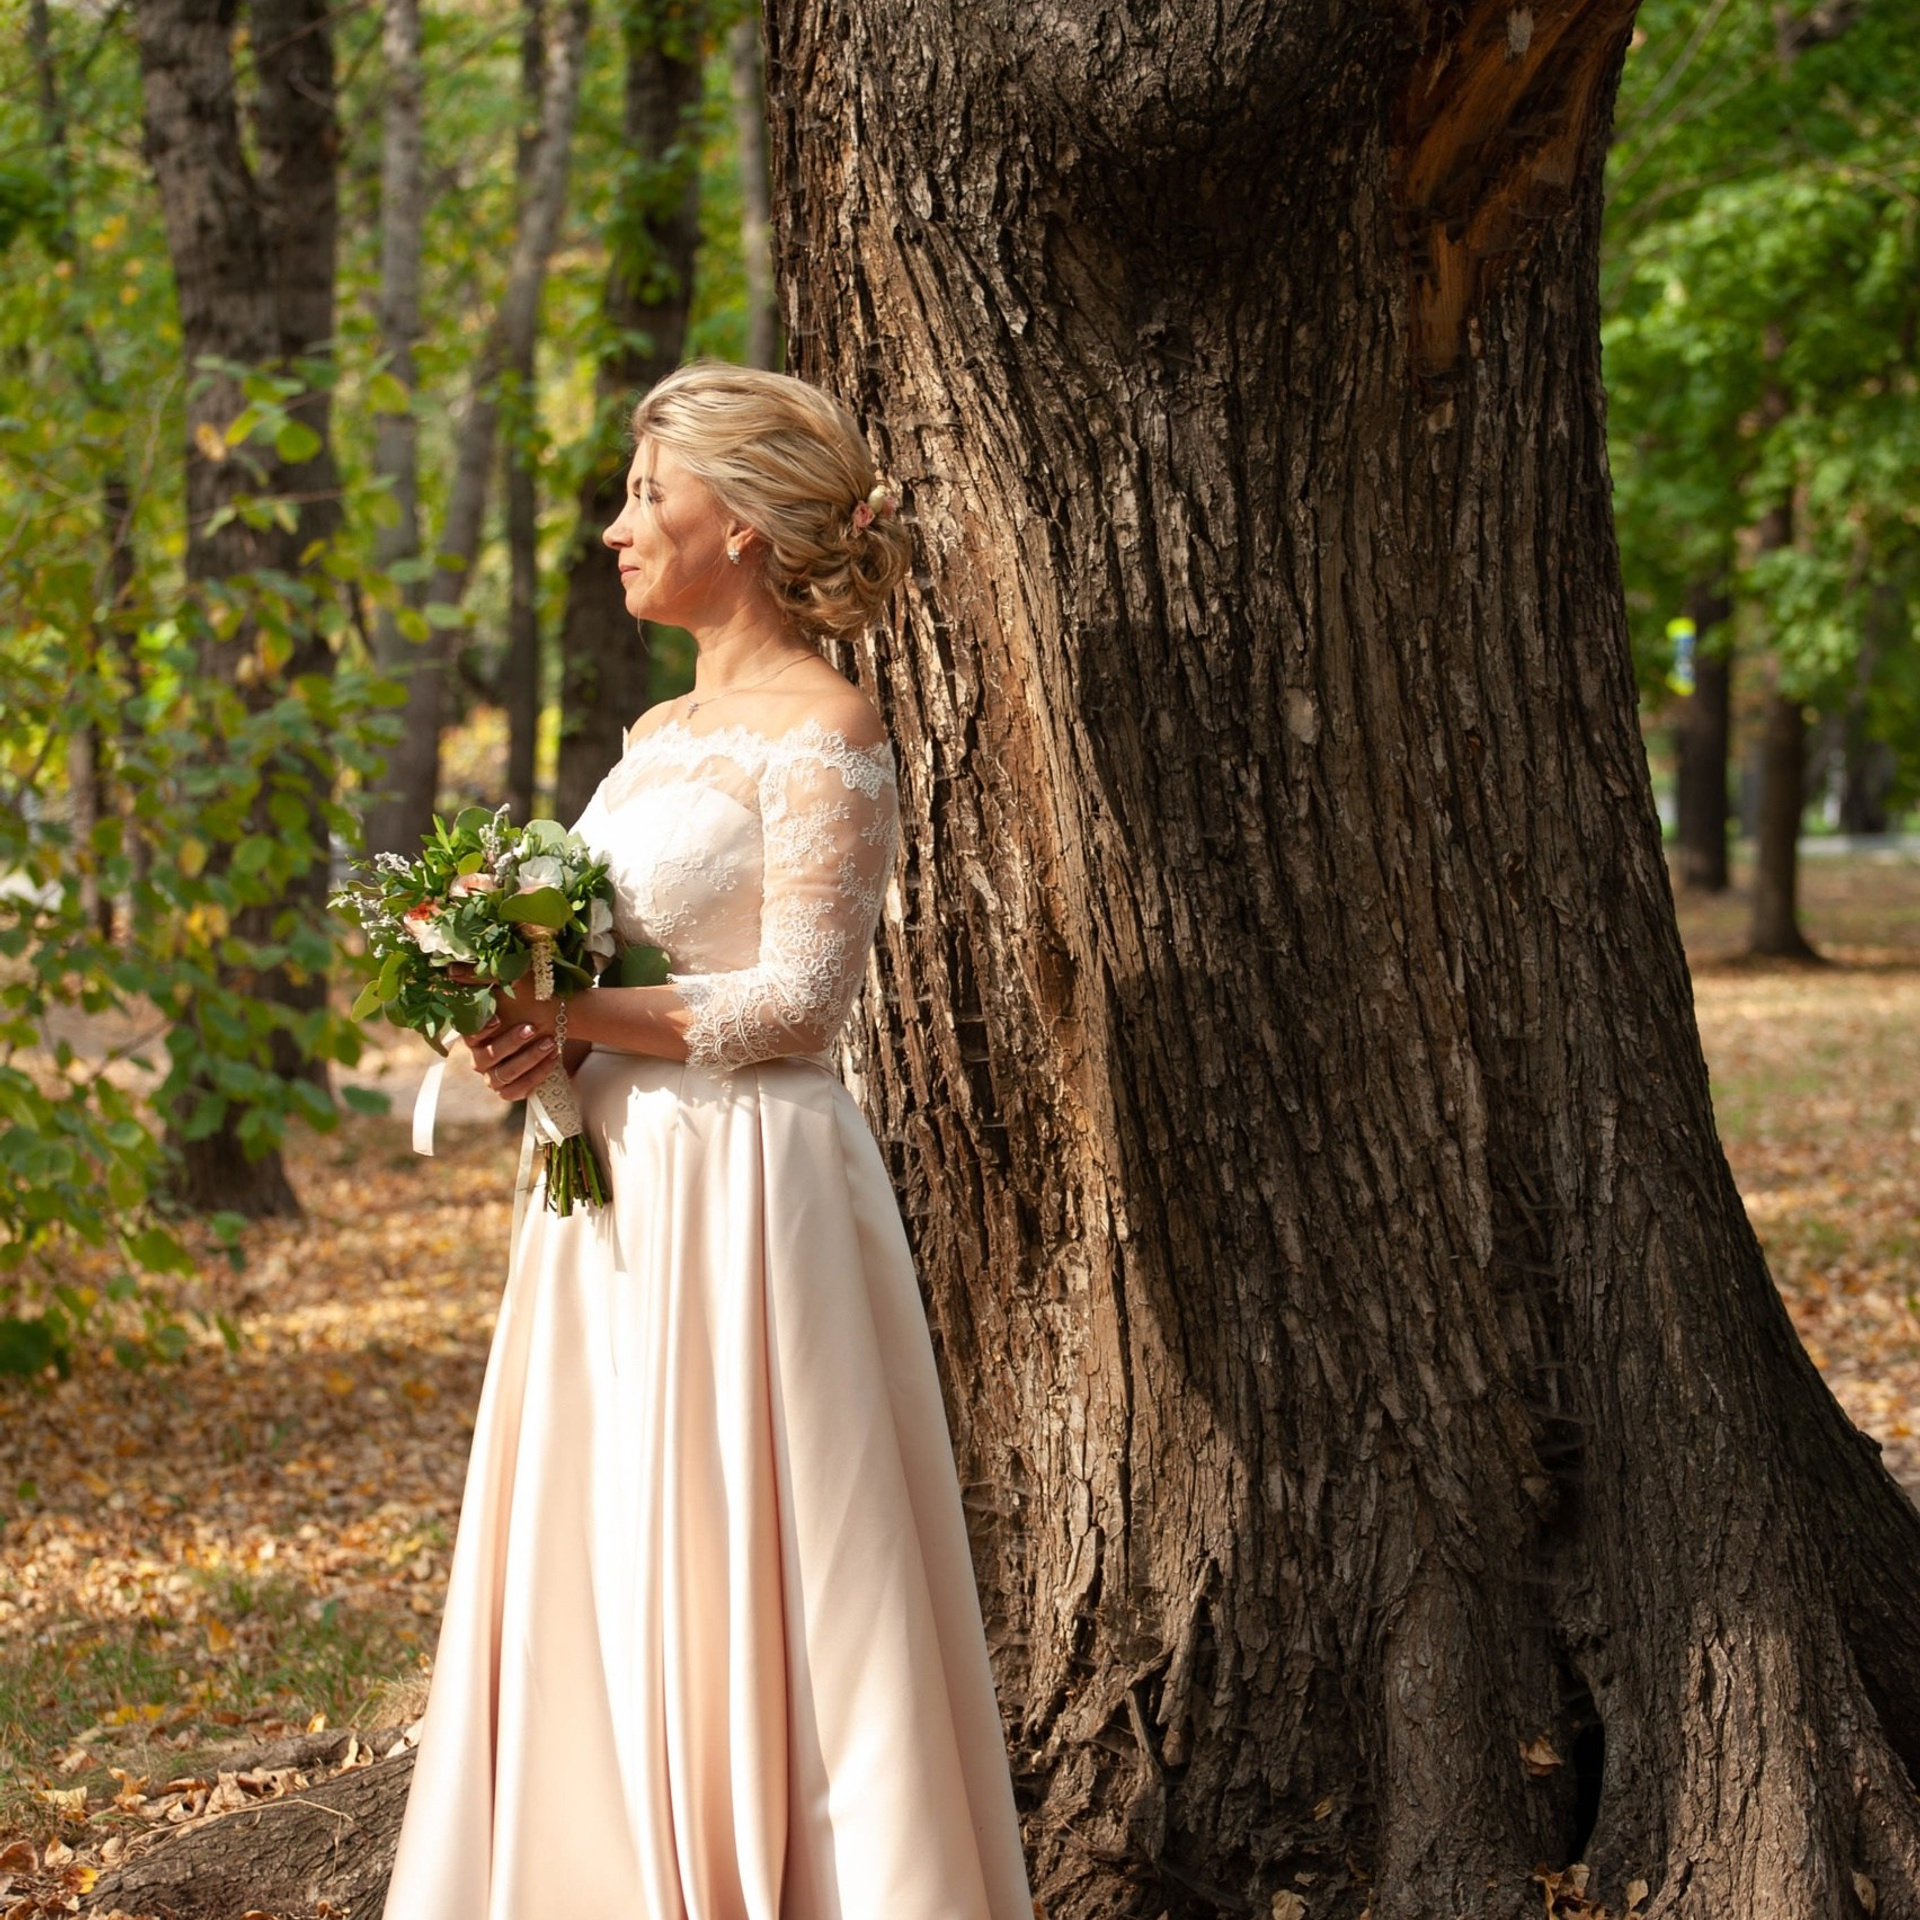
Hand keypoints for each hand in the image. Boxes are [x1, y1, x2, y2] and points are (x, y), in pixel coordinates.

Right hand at [447, 964, 560, 1101]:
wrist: (558, 1020)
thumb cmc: (529, 1000)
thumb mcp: (511, 983)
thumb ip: (481, 976)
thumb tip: (451, 968)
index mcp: (474, 1034)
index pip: (468, 1035)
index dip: (481, 1029)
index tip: (498, 1018)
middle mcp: (479, 1057)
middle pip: (486, 1057)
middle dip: (510, 1043)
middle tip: (533, 1028)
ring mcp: (494, 1076)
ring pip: (503, 1076)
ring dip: (528, 1059)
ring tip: (551, 1043)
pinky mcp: (510, 1090)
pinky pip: (517, 1090)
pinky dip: (536, 1075)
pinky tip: (554, 1058)